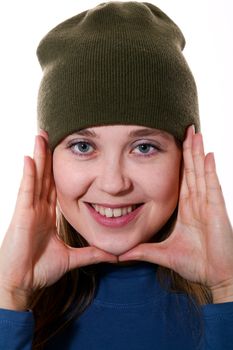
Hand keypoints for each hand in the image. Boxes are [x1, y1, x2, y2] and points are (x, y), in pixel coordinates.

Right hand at [0, 132, 116, 308]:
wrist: (23, 284)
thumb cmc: (40, 270)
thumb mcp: (71, 258)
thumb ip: (91, 254)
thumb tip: (114, 255)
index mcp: (48, 215)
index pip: (55, 187)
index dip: (58, 170)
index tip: (64, 153)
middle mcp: (38, 208)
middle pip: (45, 177)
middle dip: (47, 156)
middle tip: (50, 135)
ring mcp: (29, 210)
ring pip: (36, 178)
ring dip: (39, 157)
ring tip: (41, 136)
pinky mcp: (23, 215)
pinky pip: (26, 191)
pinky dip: (28, 174)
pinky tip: (30, 158)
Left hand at [119, 125, 232, 300]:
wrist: (215, 276)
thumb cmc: (195, 263)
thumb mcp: (163, 253)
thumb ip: (143, 251)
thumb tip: (120, 254)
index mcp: (186, 209)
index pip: (180, 179)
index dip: (178, 162)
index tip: (173, 145)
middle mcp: (197, 202)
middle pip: (190, 170)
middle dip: (188, 149)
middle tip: (185, 128)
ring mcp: (207, 204)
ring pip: (200, 173)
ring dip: (197, 153)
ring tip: (195, 133)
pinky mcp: (216, 210)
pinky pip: (212, 186)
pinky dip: (209, 170)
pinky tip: (208, 154)